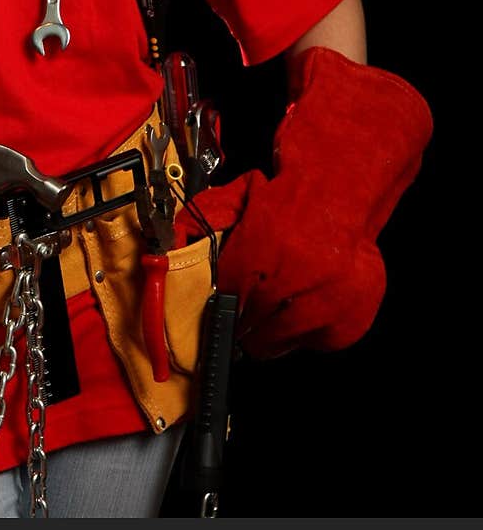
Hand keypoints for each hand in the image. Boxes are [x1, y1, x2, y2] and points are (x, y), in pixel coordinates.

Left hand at [191, 47, 432, 358]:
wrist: (342, 187)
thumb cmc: (289, 196)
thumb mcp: (242, 199)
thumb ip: (206, 217)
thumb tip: (175, 234)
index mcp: (263, 249)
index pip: (230, 299)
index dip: (223, 306)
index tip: (221, 310)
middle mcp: (298, 277)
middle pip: (255, 325)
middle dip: (245, 324)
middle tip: (244, 317)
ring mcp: (329, 300)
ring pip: (285, 339)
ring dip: (273, 334)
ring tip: (269, 318)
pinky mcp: (353, 316)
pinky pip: (318, 342)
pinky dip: (308, 334)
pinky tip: (302, 311)